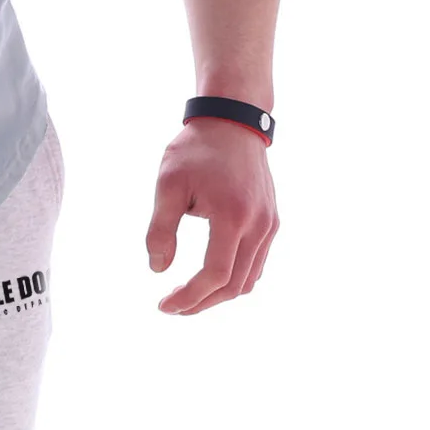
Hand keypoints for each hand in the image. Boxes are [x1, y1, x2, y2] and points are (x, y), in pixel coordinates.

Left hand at [145, 117, 278, 314]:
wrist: (232, 122)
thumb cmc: (196, 151)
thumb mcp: (168, 184)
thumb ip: (161, 229)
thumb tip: (158, 270)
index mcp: (233, 216)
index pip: (215, 275)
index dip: (190, 296)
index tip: (164, 305)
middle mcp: (259, 226)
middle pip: (235, 285)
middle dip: (202, 302)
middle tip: (173, 306)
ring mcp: (269, 225)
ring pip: (249, 278)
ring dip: (219, 294)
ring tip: (188, 296)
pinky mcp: (272, 221)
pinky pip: (257, 262)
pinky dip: (235, 278)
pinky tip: (211, 277)